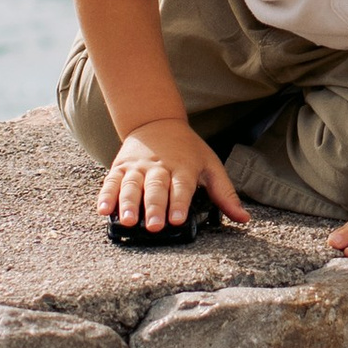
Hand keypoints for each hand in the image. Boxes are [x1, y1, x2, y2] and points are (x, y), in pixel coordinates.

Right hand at [98, 122, 249, 233]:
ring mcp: (138, 167)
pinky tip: (103, 210)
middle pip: (156, 188)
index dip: (179, 203)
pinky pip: (111, 182)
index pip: (182, 187)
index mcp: (183, 168)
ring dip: (128, 204)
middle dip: (154, 207)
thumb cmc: (188, 150)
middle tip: (153, 226)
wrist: (157, 121)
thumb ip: (225, 194)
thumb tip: (244, 218)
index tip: (178, 219)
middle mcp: (159, 168)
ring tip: (126, 221)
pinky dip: (106, 196)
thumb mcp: (211, 166)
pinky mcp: (120, 167)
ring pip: (131, 186)